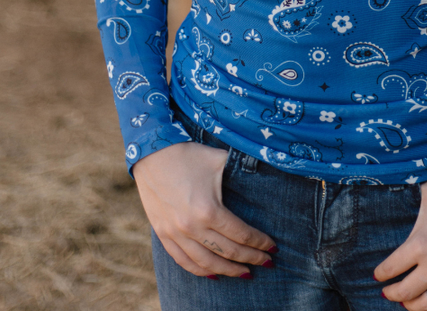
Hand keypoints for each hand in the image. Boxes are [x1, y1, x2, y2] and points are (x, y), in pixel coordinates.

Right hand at [133, 142, 276, 276]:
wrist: (153, 153)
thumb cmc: (189, 155)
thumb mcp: (219, 159)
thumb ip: (241, 169)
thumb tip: (265, 168)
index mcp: (209, 210)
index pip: (241, 234)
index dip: (259, 243)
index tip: (272, 248)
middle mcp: (192, 227)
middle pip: (228, 252)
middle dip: (250, 259)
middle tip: (266, 263)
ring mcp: (175, 234)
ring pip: (206, 263)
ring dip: (228, 271)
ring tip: (245, 274)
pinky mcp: (164, 235)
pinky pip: (183, 261)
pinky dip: (201, 271)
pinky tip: (214, 274)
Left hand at [374, 151, 426, 309]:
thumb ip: (412, 199)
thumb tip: (398, 195)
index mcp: (420, 244)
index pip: (392, 267)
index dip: (381, 274)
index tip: (377, 275)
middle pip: (405, 292)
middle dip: (392, 294)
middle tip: (387, 293)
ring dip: (413, 307)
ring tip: (407, 304)